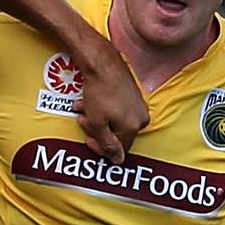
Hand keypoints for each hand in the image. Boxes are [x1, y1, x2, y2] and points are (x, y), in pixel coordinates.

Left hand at [73, 39, 148, 163]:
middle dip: (97, 129)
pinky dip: (104, 108)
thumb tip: (118, 160)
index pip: (119, 149)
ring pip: (115, 121)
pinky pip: (119, 109)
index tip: (88, 139)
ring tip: (83, 109)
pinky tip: (90, 101)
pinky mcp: (134, 94)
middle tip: (83, 120)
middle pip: (116, 134)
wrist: (103, 63)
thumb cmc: (99, 92)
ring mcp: (139, 105)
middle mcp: (141, 117)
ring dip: (97, 118)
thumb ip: (108, 144)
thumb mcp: (98, 123)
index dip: (100, 147)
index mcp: (133, 127)